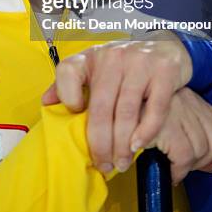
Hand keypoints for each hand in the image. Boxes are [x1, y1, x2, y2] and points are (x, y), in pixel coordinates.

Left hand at [41, 32, 191, 173]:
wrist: (165, 46)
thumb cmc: (124, 64)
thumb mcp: (95, 66)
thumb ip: (70, 83)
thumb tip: (46, 102)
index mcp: (92, 56)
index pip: (68, 71)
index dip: (66, 95)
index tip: (74, 115)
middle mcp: (113, 56)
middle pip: (101, 107)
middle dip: (100, 143)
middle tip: (104, 165)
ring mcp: (139, 62)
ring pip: (126, 112)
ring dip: (122, 145)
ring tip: (121, 162)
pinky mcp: (163, 71)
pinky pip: (154, 109)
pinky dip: (145, 132)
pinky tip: (138, 145)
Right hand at [134, 86, 211, 191]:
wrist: (110, 88)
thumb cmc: (136, 107)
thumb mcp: (167, 119)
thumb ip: (190, 136)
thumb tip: (210, 165)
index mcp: (193, 100)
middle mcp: (189, 101)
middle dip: (203, 162)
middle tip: (182, 167)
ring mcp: (177, 109)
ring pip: (201, 150)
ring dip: (186, 167)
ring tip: (166, 167)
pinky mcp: (163, 122)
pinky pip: (183, 155)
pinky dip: (176, 170)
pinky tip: (162, 168)